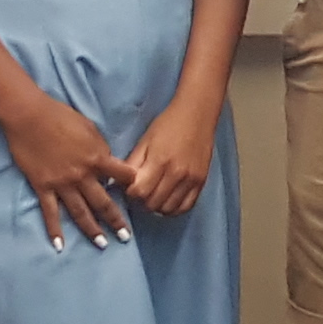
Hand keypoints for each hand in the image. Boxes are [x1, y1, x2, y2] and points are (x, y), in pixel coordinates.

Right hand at [0, 93, 136, 245]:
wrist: (29, 115)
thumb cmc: (60, 115)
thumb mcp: (89, 127)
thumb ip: (100, 148)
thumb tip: (107, 161)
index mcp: (97, 158)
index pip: (122, 176)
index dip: (132, 184)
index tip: (137, 194)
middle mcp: (82, 175)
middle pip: (104, 202)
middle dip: (116, 221)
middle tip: (126, 237)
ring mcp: (62, 184)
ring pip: (80, 212)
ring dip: (92, 230)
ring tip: (102, 244)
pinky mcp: (43, 187)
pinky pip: (51, 212)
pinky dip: (54, 230)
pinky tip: (59, 245)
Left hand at [118, 90, 220, 221]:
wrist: (197, 114)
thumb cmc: (168, 124)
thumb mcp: (145, 141)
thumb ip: (133, 163)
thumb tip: (120, 183)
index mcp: (159, 161)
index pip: (140, 192)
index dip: (131, 193)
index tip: (130, 187)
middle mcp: (177, 174)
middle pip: (153, 204)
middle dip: (142, 201)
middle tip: (141, 192)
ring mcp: (191, 180)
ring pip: (169, 209)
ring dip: (157, 206)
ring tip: (154, 196)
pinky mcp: (201, 182)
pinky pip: (186, 206)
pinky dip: (174, 208)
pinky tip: (168, 200)